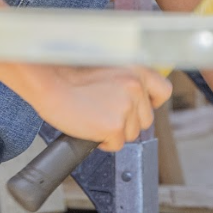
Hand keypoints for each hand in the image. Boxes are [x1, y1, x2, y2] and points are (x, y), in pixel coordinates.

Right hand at [21, 64, 170, 149]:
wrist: (49, 83)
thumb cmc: (69, 75)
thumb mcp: (107, 68)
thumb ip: (126, 81)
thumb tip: (136, 100)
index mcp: (136, 68)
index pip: (163, 91)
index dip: (150, 103)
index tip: (137, 106)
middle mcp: (136, 86)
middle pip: (146, 119)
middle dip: (127, 121)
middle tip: (103, 113)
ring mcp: (127, 106)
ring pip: (132, 133)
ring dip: (115, 131)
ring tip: (93, 117)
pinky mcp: (115, 126)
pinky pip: (116, 144)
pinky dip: (103, 142)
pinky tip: (89, 127)